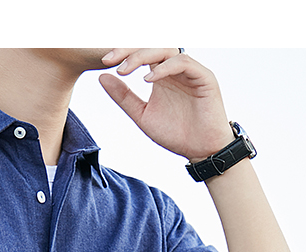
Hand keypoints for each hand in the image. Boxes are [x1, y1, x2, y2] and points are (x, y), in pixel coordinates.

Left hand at [99, 48, 232, 160]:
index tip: (104, 62)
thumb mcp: (142, 115)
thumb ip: (124, 97)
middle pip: (152, 48)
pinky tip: (148, 80)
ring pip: (166, 50)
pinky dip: (164, 68)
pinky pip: (183, 63)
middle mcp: (174, 69)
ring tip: (124, 70)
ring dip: (143, 57)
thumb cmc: (175, 133)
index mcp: (161, 75)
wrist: (200, 150)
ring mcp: (190, 71)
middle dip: (129, 51)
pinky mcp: (203, 77)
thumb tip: (102, 77)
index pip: (141, 56)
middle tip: (110, 59)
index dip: (123, 54)